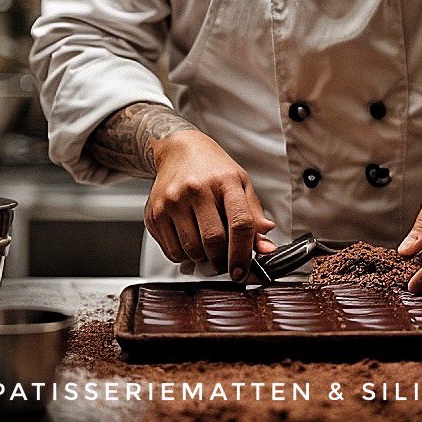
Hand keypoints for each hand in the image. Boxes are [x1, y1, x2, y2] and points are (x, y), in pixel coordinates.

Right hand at [144, 128, 274, 279]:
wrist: (178, 150)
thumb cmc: (212, 168)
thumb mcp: (240, 183)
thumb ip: (253, 216)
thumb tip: (266, 248)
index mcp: (225, 181)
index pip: (240, 223)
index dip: (242, 253)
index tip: (242, 271)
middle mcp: (196, 189)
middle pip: (213, 241)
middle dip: (222, 261)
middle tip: (224, 262)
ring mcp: (173, 201)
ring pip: (191, 250)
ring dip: (202, 260)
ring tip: (206, 248)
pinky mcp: (154, 213)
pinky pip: (172, 251)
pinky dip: (184, 257)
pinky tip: (189, 242)